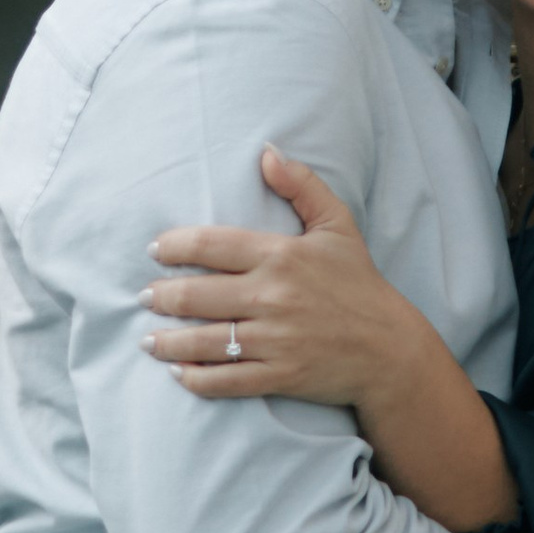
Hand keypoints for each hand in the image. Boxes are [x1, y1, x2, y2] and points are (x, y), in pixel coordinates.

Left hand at [146, 149, 448, 419]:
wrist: (389, 348)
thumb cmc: (359, 283)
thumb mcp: (337, 225)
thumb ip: (301, 185)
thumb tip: (266, 152)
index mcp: (280, 256)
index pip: (210, 245)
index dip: (173, 246)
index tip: (155, 250)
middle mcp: (272, 297)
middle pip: (196, 295)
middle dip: (160, 296)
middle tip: (144, 296)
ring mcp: (274, 340)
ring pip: (203, 341)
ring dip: (167, 342)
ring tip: (148, 339)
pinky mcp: (279, 375)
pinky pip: (225, 380)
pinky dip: (196, 379)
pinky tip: (178, 373)